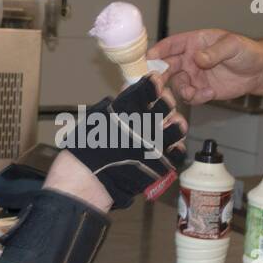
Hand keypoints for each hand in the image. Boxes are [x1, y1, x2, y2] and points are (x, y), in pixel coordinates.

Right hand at [55, 73, 187, 209]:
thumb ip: (116, 105)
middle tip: (163, 101)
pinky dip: (176, 148)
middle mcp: (145, 125)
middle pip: (166, 105)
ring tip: (172, 123)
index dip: (153, 83)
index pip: (148, 89)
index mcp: (128, 110)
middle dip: (165, 100)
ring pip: (178, 128)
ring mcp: (156, 146)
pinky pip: (178, 153)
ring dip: (175, 123)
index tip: (154, 81)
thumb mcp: (96, 118)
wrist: (86, 181)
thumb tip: (126, 92)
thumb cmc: (84, 149)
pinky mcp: (160, 166)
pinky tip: (171, 146)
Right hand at [148, 29, 262, 104]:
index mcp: (194, 42)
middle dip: (160, 75)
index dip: (158, 51)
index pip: (171, 45)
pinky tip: (210, 94)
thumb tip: (198, 58)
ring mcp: (194, 76)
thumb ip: (214, 52)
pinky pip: (190, 97)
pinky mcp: (201, 90)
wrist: (258, 72)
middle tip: (158, 83)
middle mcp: (190, 59)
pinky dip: (196, 98)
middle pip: (167, 66)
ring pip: (177, 85)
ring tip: (194, 92)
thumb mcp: (232, 46)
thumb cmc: (246, 52)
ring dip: (182, 90)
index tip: (149, 58)